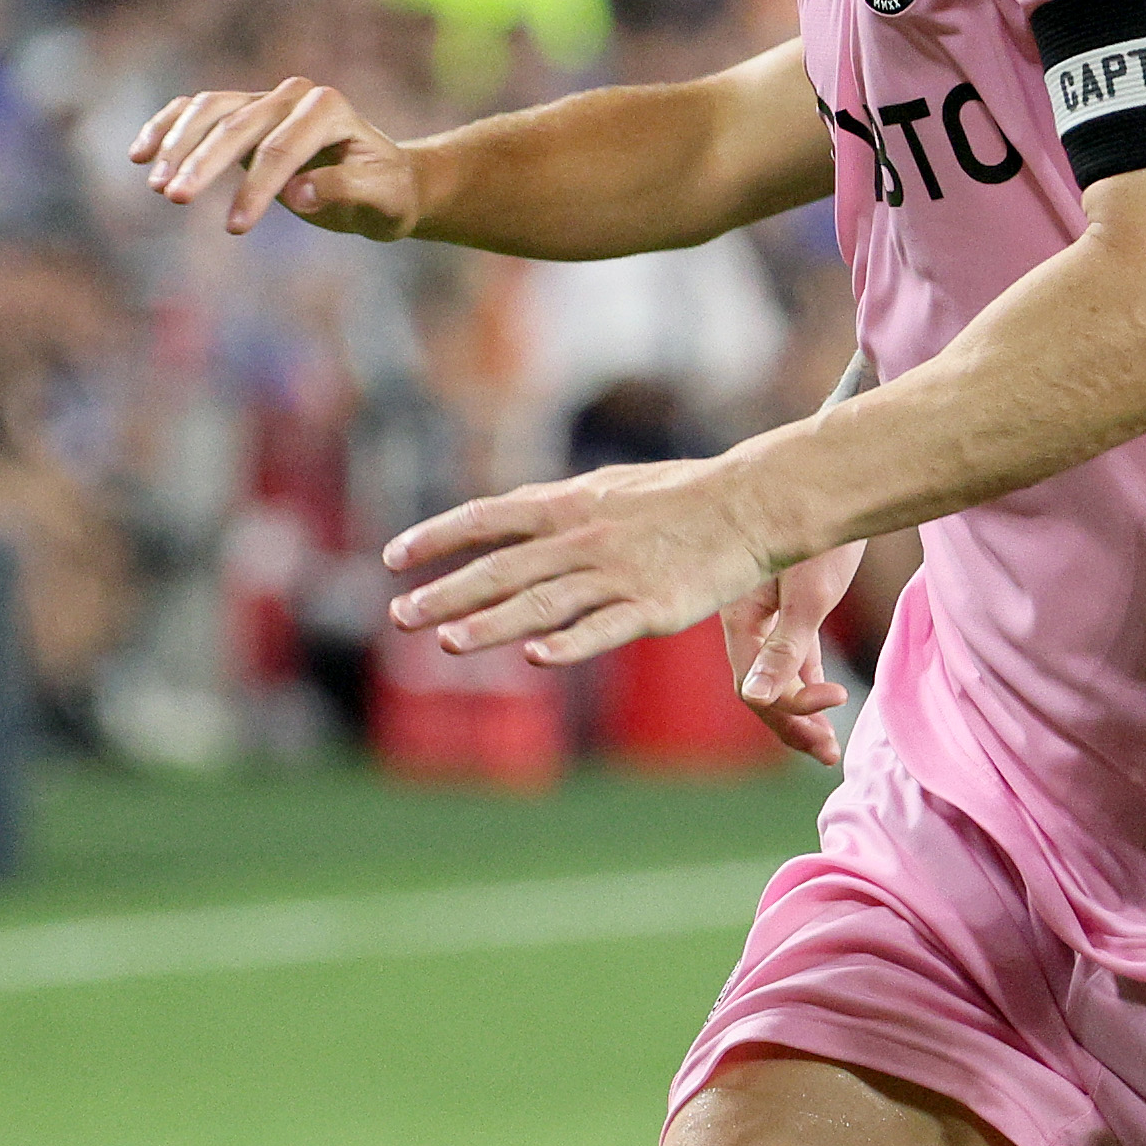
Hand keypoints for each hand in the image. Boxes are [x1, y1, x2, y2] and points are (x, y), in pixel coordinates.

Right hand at [132, 77, 423, 238]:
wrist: (385, 183)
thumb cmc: (387, 193)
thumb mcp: (383, 200)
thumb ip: (345, 190)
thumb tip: (297, 193)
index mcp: (329, 107)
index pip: (282, 147)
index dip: (256, 187)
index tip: (235, 227)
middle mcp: (293, 95)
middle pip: (238, 124)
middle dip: (204, 161)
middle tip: (174, 197)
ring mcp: (265, 101)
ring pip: (209, 111)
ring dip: (178, 144)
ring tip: (157, 185)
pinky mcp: (244, 115)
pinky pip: (196, 112)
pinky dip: (167, 127)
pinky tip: (140, 154)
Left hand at [384, 456, 785, 665]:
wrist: (753, 502)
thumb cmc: (687, 494)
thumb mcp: (613, 485)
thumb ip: (563, 506)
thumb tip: (517, 514)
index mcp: (569, 504)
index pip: (487, 518)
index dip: (437, 537)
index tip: (392, 558)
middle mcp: (583, 538)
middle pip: (502, 569)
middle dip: (445, 592)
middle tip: (398, 616)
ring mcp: (616, 574)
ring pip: (540, 603)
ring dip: (489, 624)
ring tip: (445, 644)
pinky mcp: (653, 608)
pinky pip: (601, 629)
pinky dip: (568, 644)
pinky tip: (534, 660)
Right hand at [724, 536, 867, 763]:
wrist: (840, 480)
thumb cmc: (823, 532)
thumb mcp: (809, 593)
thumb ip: (785, 649)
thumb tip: (756, 699)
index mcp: (738, 617)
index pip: (752, 685)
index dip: (790, 706)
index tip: (836, 699)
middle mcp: (745, 621)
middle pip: (759, 689)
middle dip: (791, 724)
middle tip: (827, 754)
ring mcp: (765, 616)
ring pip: (775, 676)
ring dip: (801, 710)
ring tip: (828, 746)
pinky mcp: (789, 606)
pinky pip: (790, 656)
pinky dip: (807, 681)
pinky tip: (827, 701)